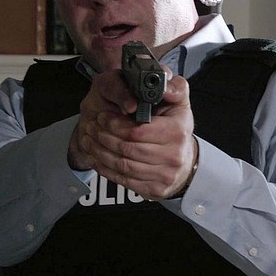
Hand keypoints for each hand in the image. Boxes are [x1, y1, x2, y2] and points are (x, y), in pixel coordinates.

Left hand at [68, 67, 197, 199]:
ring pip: (122, 165)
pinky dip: (105, 168)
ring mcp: (164, 175)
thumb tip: (165, 85)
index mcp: (177, 132)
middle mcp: (173, 156)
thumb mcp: (179, 102)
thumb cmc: (177, 128)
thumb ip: (174, 88)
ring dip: (100, 152)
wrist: (186, 160)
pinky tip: (96, 157)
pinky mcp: (154, 190)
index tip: (103, 116)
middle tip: (92, 126)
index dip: (115, 124)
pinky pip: (123, 180)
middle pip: (127, 148)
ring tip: (90, 139)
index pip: (138, 131)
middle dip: (104, 137)